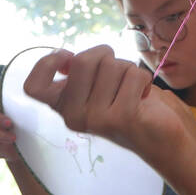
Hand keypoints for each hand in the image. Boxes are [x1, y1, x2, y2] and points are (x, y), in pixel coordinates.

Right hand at [22, 46, 195, 168]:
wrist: (162, 139)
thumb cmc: (130, 104)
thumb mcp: (98, 87)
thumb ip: (81, 74)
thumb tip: (67, 58)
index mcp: (64, 108)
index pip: (33, 88)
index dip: (47, 63)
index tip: (67, 58)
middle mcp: (74, 117)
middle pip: (82, 60)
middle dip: (106, 56)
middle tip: (117, 74)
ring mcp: (96, 119)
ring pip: (113, 65)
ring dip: (129, 70)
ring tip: (132, 92)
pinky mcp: (121, 117)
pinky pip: (134, 74)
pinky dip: (144, 80)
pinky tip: (143, 99)